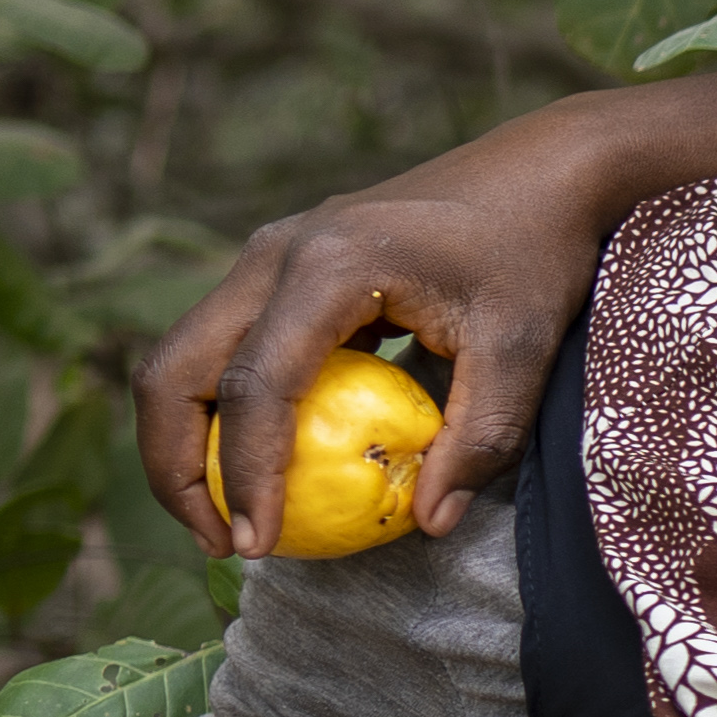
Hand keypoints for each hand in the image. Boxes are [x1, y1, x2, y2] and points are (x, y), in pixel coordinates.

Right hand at [138, 72, 716, 557]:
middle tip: (221, 546)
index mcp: (331, 265)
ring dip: (185, 444)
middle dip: (176, 468)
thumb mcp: (522, 349)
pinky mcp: (279, 269)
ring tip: (229, 521)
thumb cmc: (536, 254)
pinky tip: (261, 472)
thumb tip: (427, 523)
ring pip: (183, 359)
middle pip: (175, 371)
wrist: (540, 170)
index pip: (256, 386)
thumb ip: (477, 438)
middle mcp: (276, 253)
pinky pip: (221, 349)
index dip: (246, 475)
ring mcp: (269, 255)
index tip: (255, 546)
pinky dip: (220, 414)